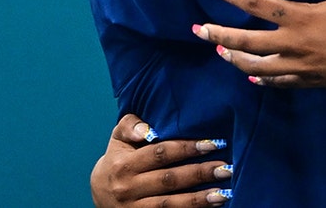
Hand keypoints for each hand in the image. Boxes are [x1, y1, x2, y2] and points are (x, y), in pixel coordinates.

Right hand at [90, 114, 232, 206]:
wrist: (99, 194)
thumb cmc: (118, 159)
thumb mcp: (118, 139)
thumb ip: (131, 126)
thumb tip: (148, 130)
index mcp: (124, 165)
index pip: (160, 154)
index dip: (187, 148)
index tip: (213, 144)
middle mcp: (128, 188)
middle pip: (169, 180)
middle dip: (200, 173)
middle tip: (226, 167)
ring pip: (170, 204)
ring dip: (199, 199)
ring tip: (224, 193)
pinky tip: (211, 206)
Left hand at [194, 0, 325, 89]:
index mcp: (299, 18)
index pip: (255, 3)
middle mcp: (292, 44)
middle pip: (245, 40)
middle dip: (218, 33)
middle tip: (198, 30)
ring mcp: (297, 67)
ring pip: (253, 66)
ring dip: (233, 57)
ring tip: (220, 49)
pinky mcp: (305, 81)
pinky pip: (274, 82)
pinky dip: (259, 77)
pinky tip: (250, 74)